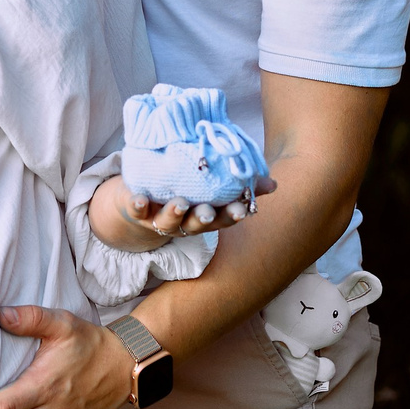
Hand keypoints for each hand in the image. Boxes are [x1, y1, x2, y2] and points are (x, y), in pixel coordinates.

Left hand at [86, 172, 277, 251]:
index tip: (241, 210)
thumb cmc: (183, 191)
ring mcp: (159, 218)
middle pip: (195, 224)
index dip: (231, 216)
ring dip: (174, 214)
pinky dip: (137, 205)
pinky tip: (138, 199)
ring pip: (168, 221)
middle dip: (202, 218)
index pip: (222, 219)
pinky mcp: (138, 210)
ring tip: (179, 203)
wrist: (139, 201)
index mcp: (204, 215)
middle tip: (207, 210)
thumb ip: (241, 186)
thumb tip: (272, 184)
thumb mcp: (212, 189)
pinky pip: (137, 210)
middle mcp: (184, 221)